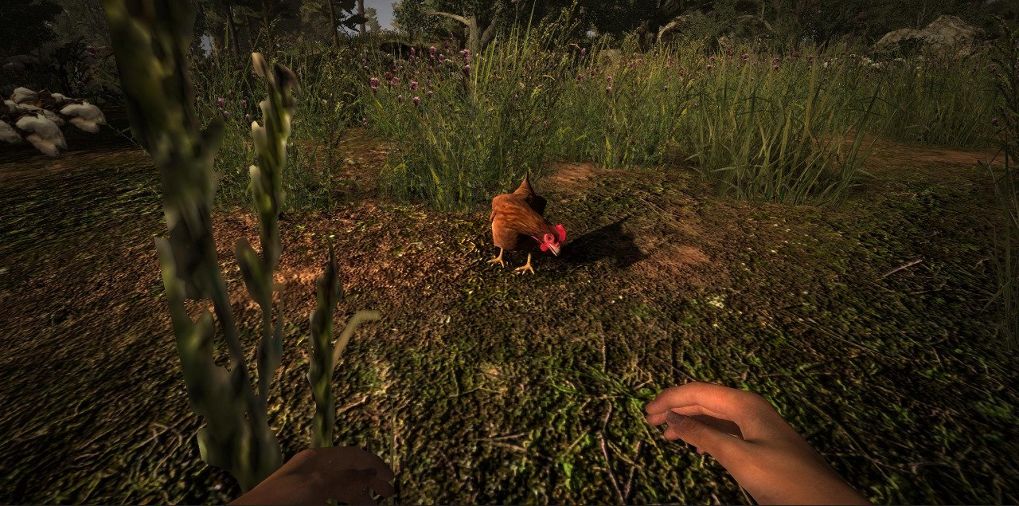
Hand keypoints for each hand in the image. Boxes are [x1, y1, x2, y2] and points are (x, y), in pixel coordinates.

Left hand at [232, 446, 394, 504]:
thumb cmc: (281, 499)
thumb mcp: (317, 486)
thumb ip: (345, 478)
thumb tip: (370, 472)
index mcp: (318, 458)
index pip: (355, 455)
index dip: (376, 465)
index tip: (391, 479)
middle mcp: (315, 467)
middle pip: (351, 470)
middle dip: (371, 481)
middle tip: (389, 494)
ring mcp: (308, 483)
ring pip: (342, 485)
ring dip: (360, 494)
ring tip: (372, 505)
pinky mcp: (304, 496)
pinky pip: (332, 493)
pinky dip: (346, 498)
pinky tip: (353, 503)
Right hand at [646, 382, 868, 504]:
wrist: (824, 502)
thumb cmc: (784, 479)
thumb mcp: (738, 457)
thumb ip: (703, 436)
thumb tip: (672, 418)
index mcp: (745, 405)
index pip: (698, 391)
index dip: (670, 399)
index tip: (646, 412)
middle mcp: (750, 409)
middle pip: (704, 400)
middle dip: (676, 408)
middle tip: (650, 421)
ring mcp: (756, 426)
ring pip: (714, 415)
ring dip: (689, 422)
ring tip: (667, 434)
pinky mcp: (760, 443)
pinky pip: (725, 430)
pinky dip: (705, 434)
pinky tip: (696, 447)